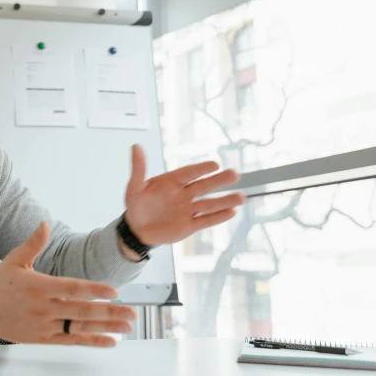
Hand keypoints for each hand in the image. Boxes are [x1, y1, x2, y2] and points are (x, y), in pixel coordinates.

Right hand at [0, 222, 136, 346]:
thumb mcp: (14, 260)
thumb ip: (33, 243)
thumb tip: (45, 224)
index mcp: (39, 286)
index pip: (72, 288)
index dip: (94, 290)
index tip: (114, 292)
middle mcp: (43, 308)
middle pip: (81, 311)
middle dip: (109, 313)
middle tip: (132, 314)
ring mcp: (44, 325)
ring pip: (79, 327)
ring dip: (106, 328)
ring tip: (127, 327)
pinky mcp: (43, 338)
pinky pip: (71, 341)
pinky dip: (92, 341)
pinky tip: (110, 341)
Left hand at [124, 145, 245, 245]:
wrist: (136, 229)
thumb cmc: (136, 205)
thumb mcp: (135, 187)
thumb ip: (138, 168)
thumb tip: (136, 146)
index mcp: (172, 182)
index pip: (189, 173)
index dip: (201, 169)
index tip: (215, 165)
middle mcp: (183, 194)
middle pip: (204, 186)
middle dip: (219, 181)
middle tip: (235, 174)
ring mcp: (187, 210)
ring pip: (208, 204)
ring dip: (224, 201)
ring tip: (241, 197)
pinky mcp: (189, 225)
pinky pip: (205, 220)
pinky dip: (217, 217)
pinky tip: (232, 212)